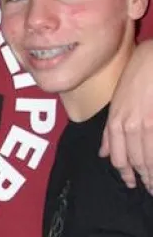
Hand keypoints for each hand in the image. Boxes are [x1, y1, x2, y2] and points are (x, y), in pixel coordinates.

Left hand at [100, 39, 152, 191]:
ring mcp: (146, 123)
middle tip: (150, 189)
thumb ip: (110, 131)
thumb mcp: (116, 104)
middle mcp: (129, 124)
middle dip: (144, 178)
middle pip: (136, 160)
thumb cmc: (134, 80)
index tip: (132, 184)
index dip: (125, 173)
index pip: (118, 156)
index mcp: (115, 121)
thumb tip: (103, 154)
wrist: (151, 61)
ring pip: (149, 157)